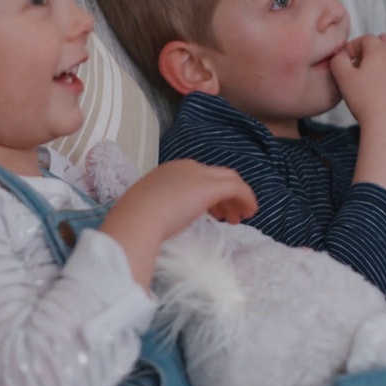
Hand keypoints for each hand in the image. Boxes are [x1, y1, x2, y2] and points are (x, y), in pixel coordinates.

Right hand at [100, 160, 256, 289]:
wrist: (138, 218)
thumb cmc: (136, 218)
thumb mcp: (147, 206)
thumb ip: (160, 206)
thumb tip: (165, 217)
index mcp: (169, 170)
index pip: (198, 176)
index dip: (209, 193)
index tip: (212, 212)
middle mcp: (186, 166)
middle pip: (216, 175)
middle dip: (226, 195)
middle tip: (229, 216)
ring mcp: (199, 174)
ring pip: (229, 179)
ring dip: (236, 198)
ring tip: (239, 218)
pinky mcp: (211, 187)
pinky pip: (237, 188)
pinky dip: (246, 198)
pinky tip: (250, 212)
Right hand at [330, 34, 385, 210]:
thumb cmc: (365, 102)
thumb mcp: (344, 78)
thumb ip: (337, 62)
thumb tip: (336, 56)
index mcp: (380, 52)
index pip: (362, 40)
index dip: (347, 51)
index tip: (338, 65)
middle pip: (375, 54)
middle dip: (360, 62)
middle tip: (346, 77)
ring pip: (384, 72)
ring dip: (371, 77)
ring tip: (357, 93)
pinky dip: (380, 92)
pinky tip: (371, 106)